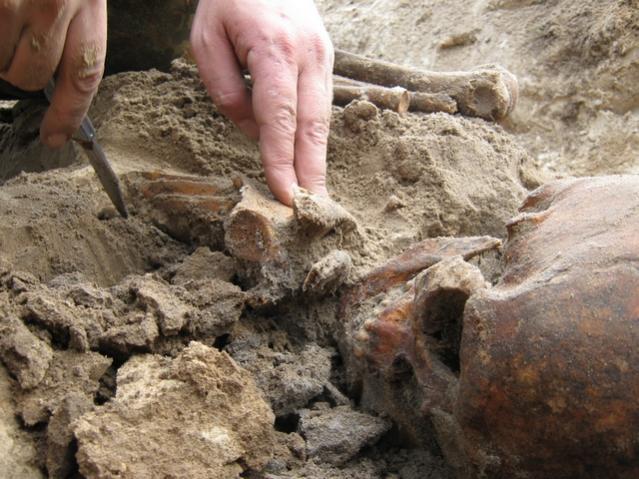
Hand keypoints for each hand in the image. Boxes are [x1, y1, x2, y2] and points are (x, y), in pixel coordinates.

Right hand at [0, 0, 106, 147]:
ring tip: (8, 17)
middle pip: (31, 76)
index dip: (67, 115)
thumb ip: (74, 32)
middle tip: (22, 42)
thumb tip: (59, 84)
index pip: (83, 77)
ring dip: (0, 50)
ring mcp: (12, 0)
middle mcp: (54, 4)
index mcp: (89, 5)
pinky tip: (1, 13)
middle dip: (22, 70)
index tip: (55, 138)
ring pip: (1, 64)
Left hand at [191, 0, 333, 204]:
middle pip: (313, 126)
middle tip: (315, 213)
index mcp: (276, 50)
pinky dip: (316, 137)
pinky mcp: (327, 59)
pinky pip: (321, 106)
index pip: (280, 118)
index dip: (283, 161)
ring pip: (323, 120)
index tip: (285, 196)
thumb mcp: (206, 41)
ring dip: (318, 160)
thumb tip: (254, 133)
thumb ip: (227, 91)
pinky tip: (311, 160)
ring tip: (315, 195)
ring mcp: (324, 57)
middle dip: (313, 173)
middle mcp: (310, 56)